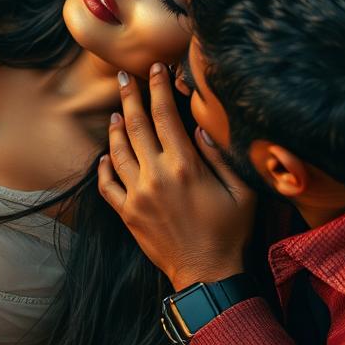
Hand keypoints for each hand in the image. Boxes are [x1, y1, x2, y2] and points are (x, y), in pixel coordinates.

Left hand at [98, 64, 255, 289]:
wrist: (208, 275)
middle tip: (124, 77)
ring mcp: (138, 195)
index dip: (158, 88)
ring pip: (118, 151)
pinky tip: (106, 155)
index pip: (166, 115)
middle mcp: (156, 175)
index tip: (155, 69)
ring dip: (115, 128)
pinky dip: (104, 167)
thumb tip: (200, 127)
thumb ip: (220, 156)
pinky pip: (108, 185)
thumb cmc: (231, 232)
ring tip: (116, 112)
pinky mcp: (128, 214)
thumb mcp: (241, 191)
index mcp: (185, 166)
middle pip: (136, 125)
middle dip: (129, 97)